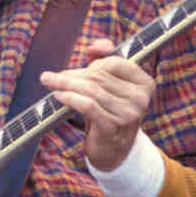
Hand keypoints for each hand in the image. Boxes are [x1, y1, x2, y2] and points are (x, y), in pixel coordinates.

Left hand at [40, 38, 155, 170]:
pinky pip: (87, 106)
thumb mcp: (112, 86)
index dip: (93, 62)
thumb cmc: (110, 112)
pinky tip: (58, 95)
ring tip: (50, 82)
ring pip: (91, 90)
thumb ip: (107, 60)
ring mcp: (128, 114)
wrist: (114, 151)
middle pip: (99, 76)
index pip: (115, 62)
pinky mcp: (113, 127)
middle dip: (73, 74)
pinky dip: (70, 98)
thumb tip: (95, 46)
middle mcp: (141, 98)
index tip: (78, 65)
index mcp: (145, 83)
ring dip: (66, 84)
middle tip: (53, 77)